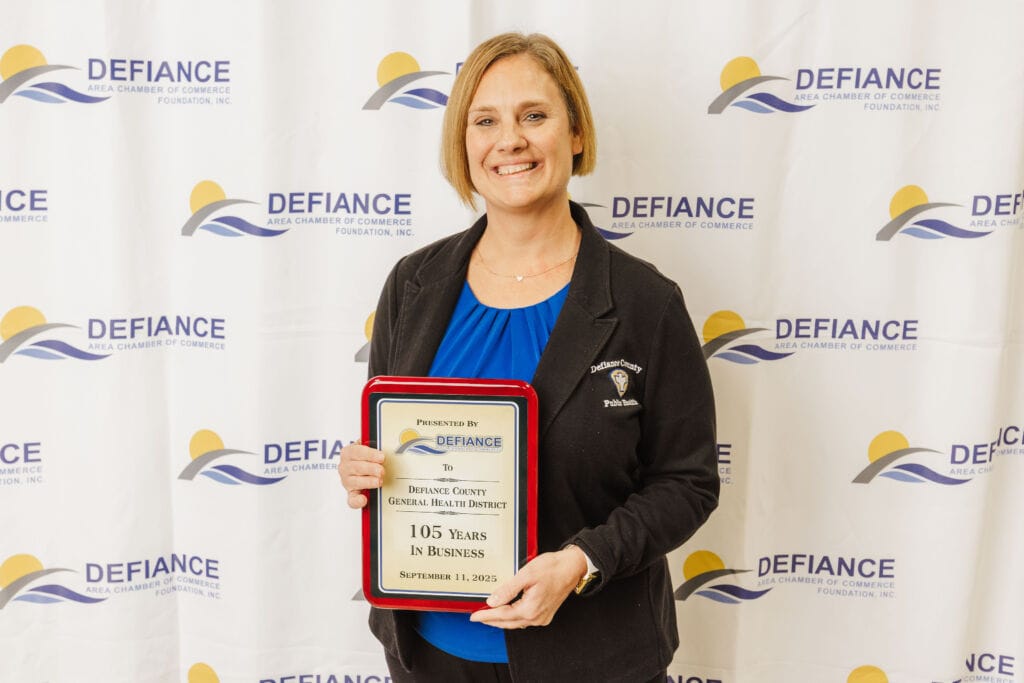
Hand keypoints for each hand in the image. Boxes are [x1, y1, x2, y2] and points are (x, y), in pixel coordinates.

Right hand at [337, 440, 384, 508]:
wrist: (362, 469)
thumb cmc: (366, 457)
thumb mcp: (368, 448)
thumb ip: (372, 444)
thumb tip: (382, 440)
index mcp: (348, 453)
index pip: (356, 451)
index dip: (370, 454)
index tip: (381, 457)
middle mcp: (344, 467)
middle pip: (356, 467)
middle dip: (371, 469)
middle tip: (382, 470)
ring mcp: (346, 481)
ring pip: (355, 482)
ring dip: (368, 481)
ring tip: (379, 481)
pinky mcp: (351, 494)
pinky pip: (352, 500)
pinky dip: (357, 501)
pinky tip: (364, 499)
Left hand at [469, 545, 586, 628]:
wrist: (572, 567)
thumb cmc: (552, 568)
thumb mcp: (526, 575)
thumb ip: (508, 590)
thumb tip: (492, 602)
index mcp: (530, 609)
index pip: (502, 615)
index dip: (486, 615)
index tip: (474, 616)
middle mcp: (537, 617)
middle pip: (508, 623)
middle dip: (491, 621)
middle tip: (477, 617)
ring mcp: (542, 617)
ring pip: (516, 623)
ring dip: (502, 620)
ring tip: (488, 615)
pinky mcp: (546, 614)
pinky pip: (524, 620)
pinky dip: (513, 617)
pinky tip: (507, 613)